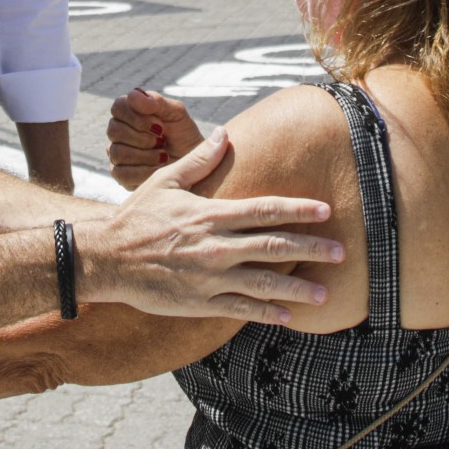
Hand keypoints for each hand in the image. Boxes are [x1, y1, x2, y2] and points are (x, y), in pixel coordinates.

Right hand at [77, 128, 342, 324]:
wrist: (107, 258)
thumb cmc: (138, 216)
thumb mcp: (166, 181)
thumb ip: (199, 160)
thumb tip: (224, 134)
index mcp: (211, 214)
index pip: (264, 210)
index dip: (298, 210)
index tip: (325, 211)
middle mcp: (215, 245)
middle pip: (273, 246)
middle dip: (311, 249)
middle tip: (341, 252)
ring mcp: (209, 277)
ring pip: (263, 283)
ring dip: (297, 288)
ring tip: (324, 294)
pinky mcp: (199, 302)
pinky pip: (239, 309)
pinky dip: (265, 312)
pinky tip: (287, 315)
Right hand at [106, 88, 203, 188]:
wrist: (195, 162)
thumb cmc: (183, 134)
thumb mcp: (176, 114)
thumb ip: (157, 102)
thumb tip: (133, 94)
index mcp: (129, 112)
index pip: (118, 107)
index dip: (137, 116)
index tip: (160, 124)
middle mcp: (119, 132)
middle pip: (114, 130)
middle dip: (143, 137)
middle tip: (162, 140)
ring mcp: (117, 154)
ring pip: (117, 152)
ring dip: (145, 154)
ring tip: (163, 155)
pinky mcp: (121, 175)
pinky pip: (122, 173)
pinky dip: (143, 171)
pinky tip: (158, 168)